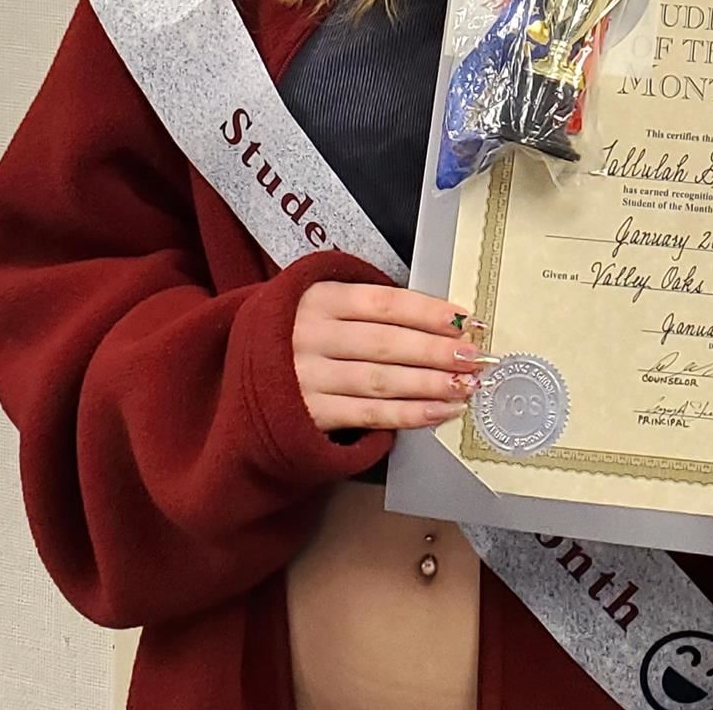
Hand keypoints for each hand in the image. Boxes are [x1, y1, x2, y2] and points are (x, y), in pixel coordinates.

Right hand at [292, 281, 490, 435]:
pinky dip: (408, 415)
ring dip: (430, 385)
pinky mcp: (307, 415)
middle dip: (437, 351)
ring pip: (381, 381)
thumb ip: (368, 307)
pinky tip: (439, 412)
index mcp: (319, 298)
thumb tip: (440, 321)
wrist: (237, 379)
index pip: (385, 303)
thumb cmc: (298, 333)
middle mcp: (311, 336)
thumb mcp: (322, 304)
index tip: (467, 320)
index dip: (430, 312)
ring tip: (465, 386)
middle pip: (387, 343)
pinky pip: (368, 415)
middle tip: (475, 357)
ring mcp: (306, 378)